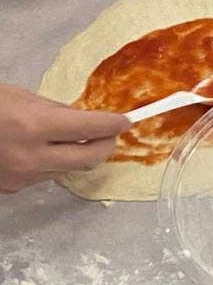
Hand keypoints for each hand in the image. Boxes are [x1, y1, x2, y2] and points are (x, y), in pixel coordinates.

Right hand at [0, 84, 127, 191]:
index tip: (124, 121)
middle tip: (111, 135)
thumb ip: (52, 110)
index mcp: (31, 126)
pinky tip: (40, 149)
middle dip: (105, 146)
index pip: (88, 128)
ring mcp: (23, 177)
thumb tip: (82, 118)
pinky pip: (45, 175)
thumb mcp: (17, 96)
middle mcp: (31, 157)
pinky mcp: (15, 188)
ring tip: (71, 138)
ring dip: (76, 154)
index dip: (110, 124)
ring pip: (67, 169)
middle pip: (88, 159)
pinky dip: (51, 162)